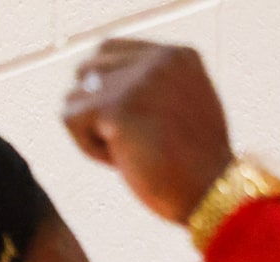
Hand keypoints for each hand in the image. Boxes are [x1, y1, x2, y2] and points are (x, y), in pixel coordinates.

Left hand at [62, 39, 233, 225]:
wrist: (208, 191)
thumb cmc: (192, 165)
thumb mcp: (178, 109)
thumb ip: (147, 88)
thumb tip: (92, 86)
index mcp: (177, 55)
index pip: (109, 50)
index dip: (105, 88)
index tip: (129, 121)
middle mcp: (159, 58)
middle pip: (87, 70)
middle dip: (94, 108)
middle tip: (126, 139)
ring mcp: (138, 79)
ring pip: (75, 97)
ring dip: (91, 130)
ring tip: (128, 150)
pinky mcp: (117, 105)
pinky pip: (71, 119)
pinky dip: (88, 147)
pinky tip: (121, 160)